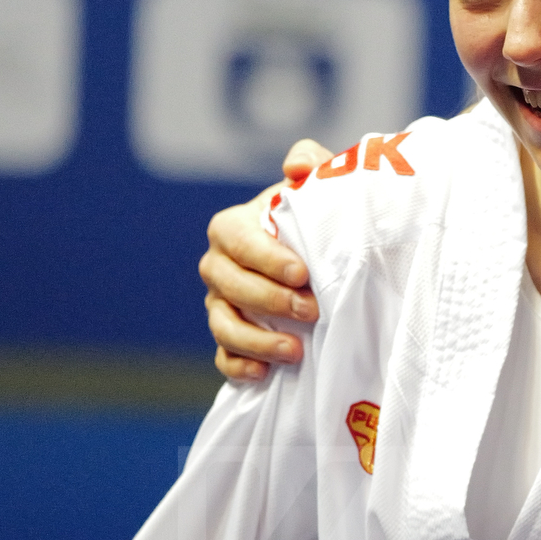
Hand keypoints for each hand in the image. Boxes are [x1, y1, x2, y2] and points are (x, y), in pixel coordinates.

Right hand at [200, 139, 328, 381]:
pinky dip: (239, 366)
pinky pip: (223, 355)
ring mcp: (221, 302)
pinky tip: (264, 374)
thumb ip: (312, 165)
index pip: (238, 241)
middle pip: (228, 285)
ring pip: (222, 324)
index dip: (266, 259)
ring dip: (256, 340)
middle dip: (268, 300)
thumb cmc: (317, 216)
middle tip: (311, 310)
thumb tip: (297, 165)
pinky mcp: (231, 335)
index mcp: (235, 227)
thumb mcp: (320, 185)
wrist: (320, 253)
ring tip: (295, 350)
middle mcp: (220, 265)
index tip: (303, 273)